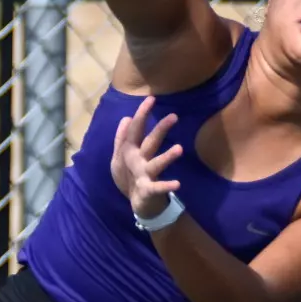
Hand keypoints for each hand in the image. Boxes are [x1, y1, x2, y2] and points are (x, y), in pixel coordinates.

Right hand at [110, 95, 182, 217]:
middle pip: (149, 143)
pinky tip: (177, 184)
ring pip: (155, 164)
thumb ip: (122, 138)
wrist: (135, 202)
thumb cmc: (129, 176)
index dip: (142, 114)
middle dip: (159, 130)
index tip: (151, 99)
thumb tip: (127, 117)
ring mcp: (142, 176)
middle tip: (174, 116)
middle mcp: (136, 161)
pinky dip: (166, 186)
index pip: (136, 129)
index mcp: (130, 151)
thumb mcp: (121, 157)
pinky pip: (158, 188)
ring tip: (180, 148)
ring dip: (167, 157)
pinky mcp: (147, 190)